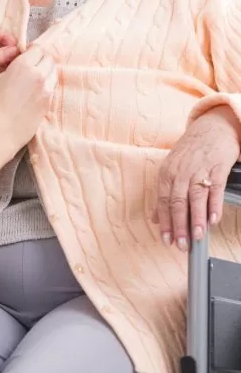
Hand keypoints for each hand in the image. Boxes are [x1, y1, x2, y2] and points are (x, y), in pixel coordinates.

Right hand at [0, 45, 57, 153]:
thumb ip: (10, 69)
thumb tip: (17, 67)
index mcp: (24, 65)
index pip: (38, 49)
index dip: (33, 51)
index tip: (27, 55)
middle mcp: (39, 75)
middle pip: (49, 59)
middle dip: (41, 60)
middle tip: (32, 66)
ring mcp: (47, 90)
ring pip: (53, 73)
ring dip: (46, 72)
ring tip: (35, 79)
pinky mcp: (49, 104)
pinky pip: (52, 88)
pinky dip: (47, 86)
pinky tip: (35, 93)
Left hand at [153, 105, 240, 250]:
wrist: (211, 128)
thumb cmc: (191, 151)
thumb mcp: (172, 168)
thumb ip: (164, 194)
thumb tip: (155, 218)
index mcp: (167, 173)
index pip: (163, 201)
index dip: (165, 222)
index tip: (166, 240)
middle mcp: (181, 172)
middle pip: (178, 201)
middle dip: (179, 225)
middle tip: (182, 245)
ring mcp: (199, 169)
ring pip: (196, 197)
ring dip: (197, 219)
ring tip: (197, 236)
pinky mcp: (217, 167)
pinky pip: (215, 188)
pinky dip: (214, 205)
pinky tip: (214, 219)